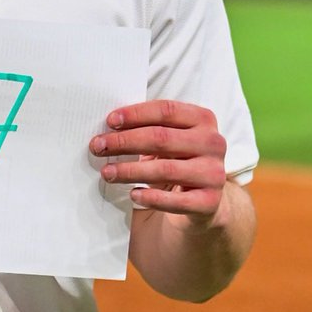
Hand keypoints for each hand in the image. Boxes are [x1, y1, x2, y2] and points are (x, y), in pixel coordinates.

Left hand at [90, 100, 226, 223]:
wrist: (204, 199)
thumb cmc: (178, 159)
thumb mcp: (169, 138)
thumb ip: (148, 128)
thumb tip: (109, 128)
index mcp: (203, 119)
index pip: (165, 110)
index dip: (135, 114)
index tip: (109, 121)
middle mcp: (213, 143)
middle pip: (161, 138)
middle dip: (124, 142)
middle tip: (98, 146)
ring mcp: (214, 173)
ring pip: (165, 169)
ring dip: (130, 171)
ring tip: (107, 172)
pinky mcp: (210, 201)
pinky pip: (175, 201)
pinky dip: (151, 198)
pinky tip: (133, 195)